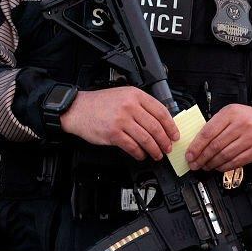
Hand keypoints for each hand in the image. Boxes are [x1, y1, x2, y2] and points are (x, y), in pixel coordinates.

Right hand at [60, 87, 178, 161]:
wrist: (77, 109)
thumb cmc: (100, 103)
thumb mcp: (123, 95)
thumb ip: (141, 105)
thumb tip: (160, 121)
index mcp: (135, 95)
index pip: (161, 112)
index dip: (171, 126)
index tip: (174, 135)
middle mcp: (130, 107)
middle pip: (156, 127)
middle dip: (165, 141)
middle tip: (168, 148)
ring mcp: (121, 120)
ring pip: (146, 139)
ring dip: (154, 150)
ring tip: (157, 154)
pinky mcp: (113, 134)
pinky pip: (132, 147)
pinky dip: (139, 153)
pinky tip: (141, 155)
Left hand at [187, 104, 251, 172]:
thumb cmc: (248, 119)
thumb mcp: (231, 114)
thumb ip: (215, 126)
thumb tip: (197, 145)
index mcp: (231, 113)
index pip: (208, 132)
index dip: (196, 146)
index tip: (190, 155)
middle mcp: (242, 125)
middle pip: (215, 146)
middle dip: (202, 158)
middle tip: (195, 164)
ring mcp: (251, 138)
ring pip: (225, 155)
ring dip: (212, 164)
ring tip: (206, 166)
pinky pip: (237, 162)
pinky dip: (225, 167)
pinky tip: (219, 167)